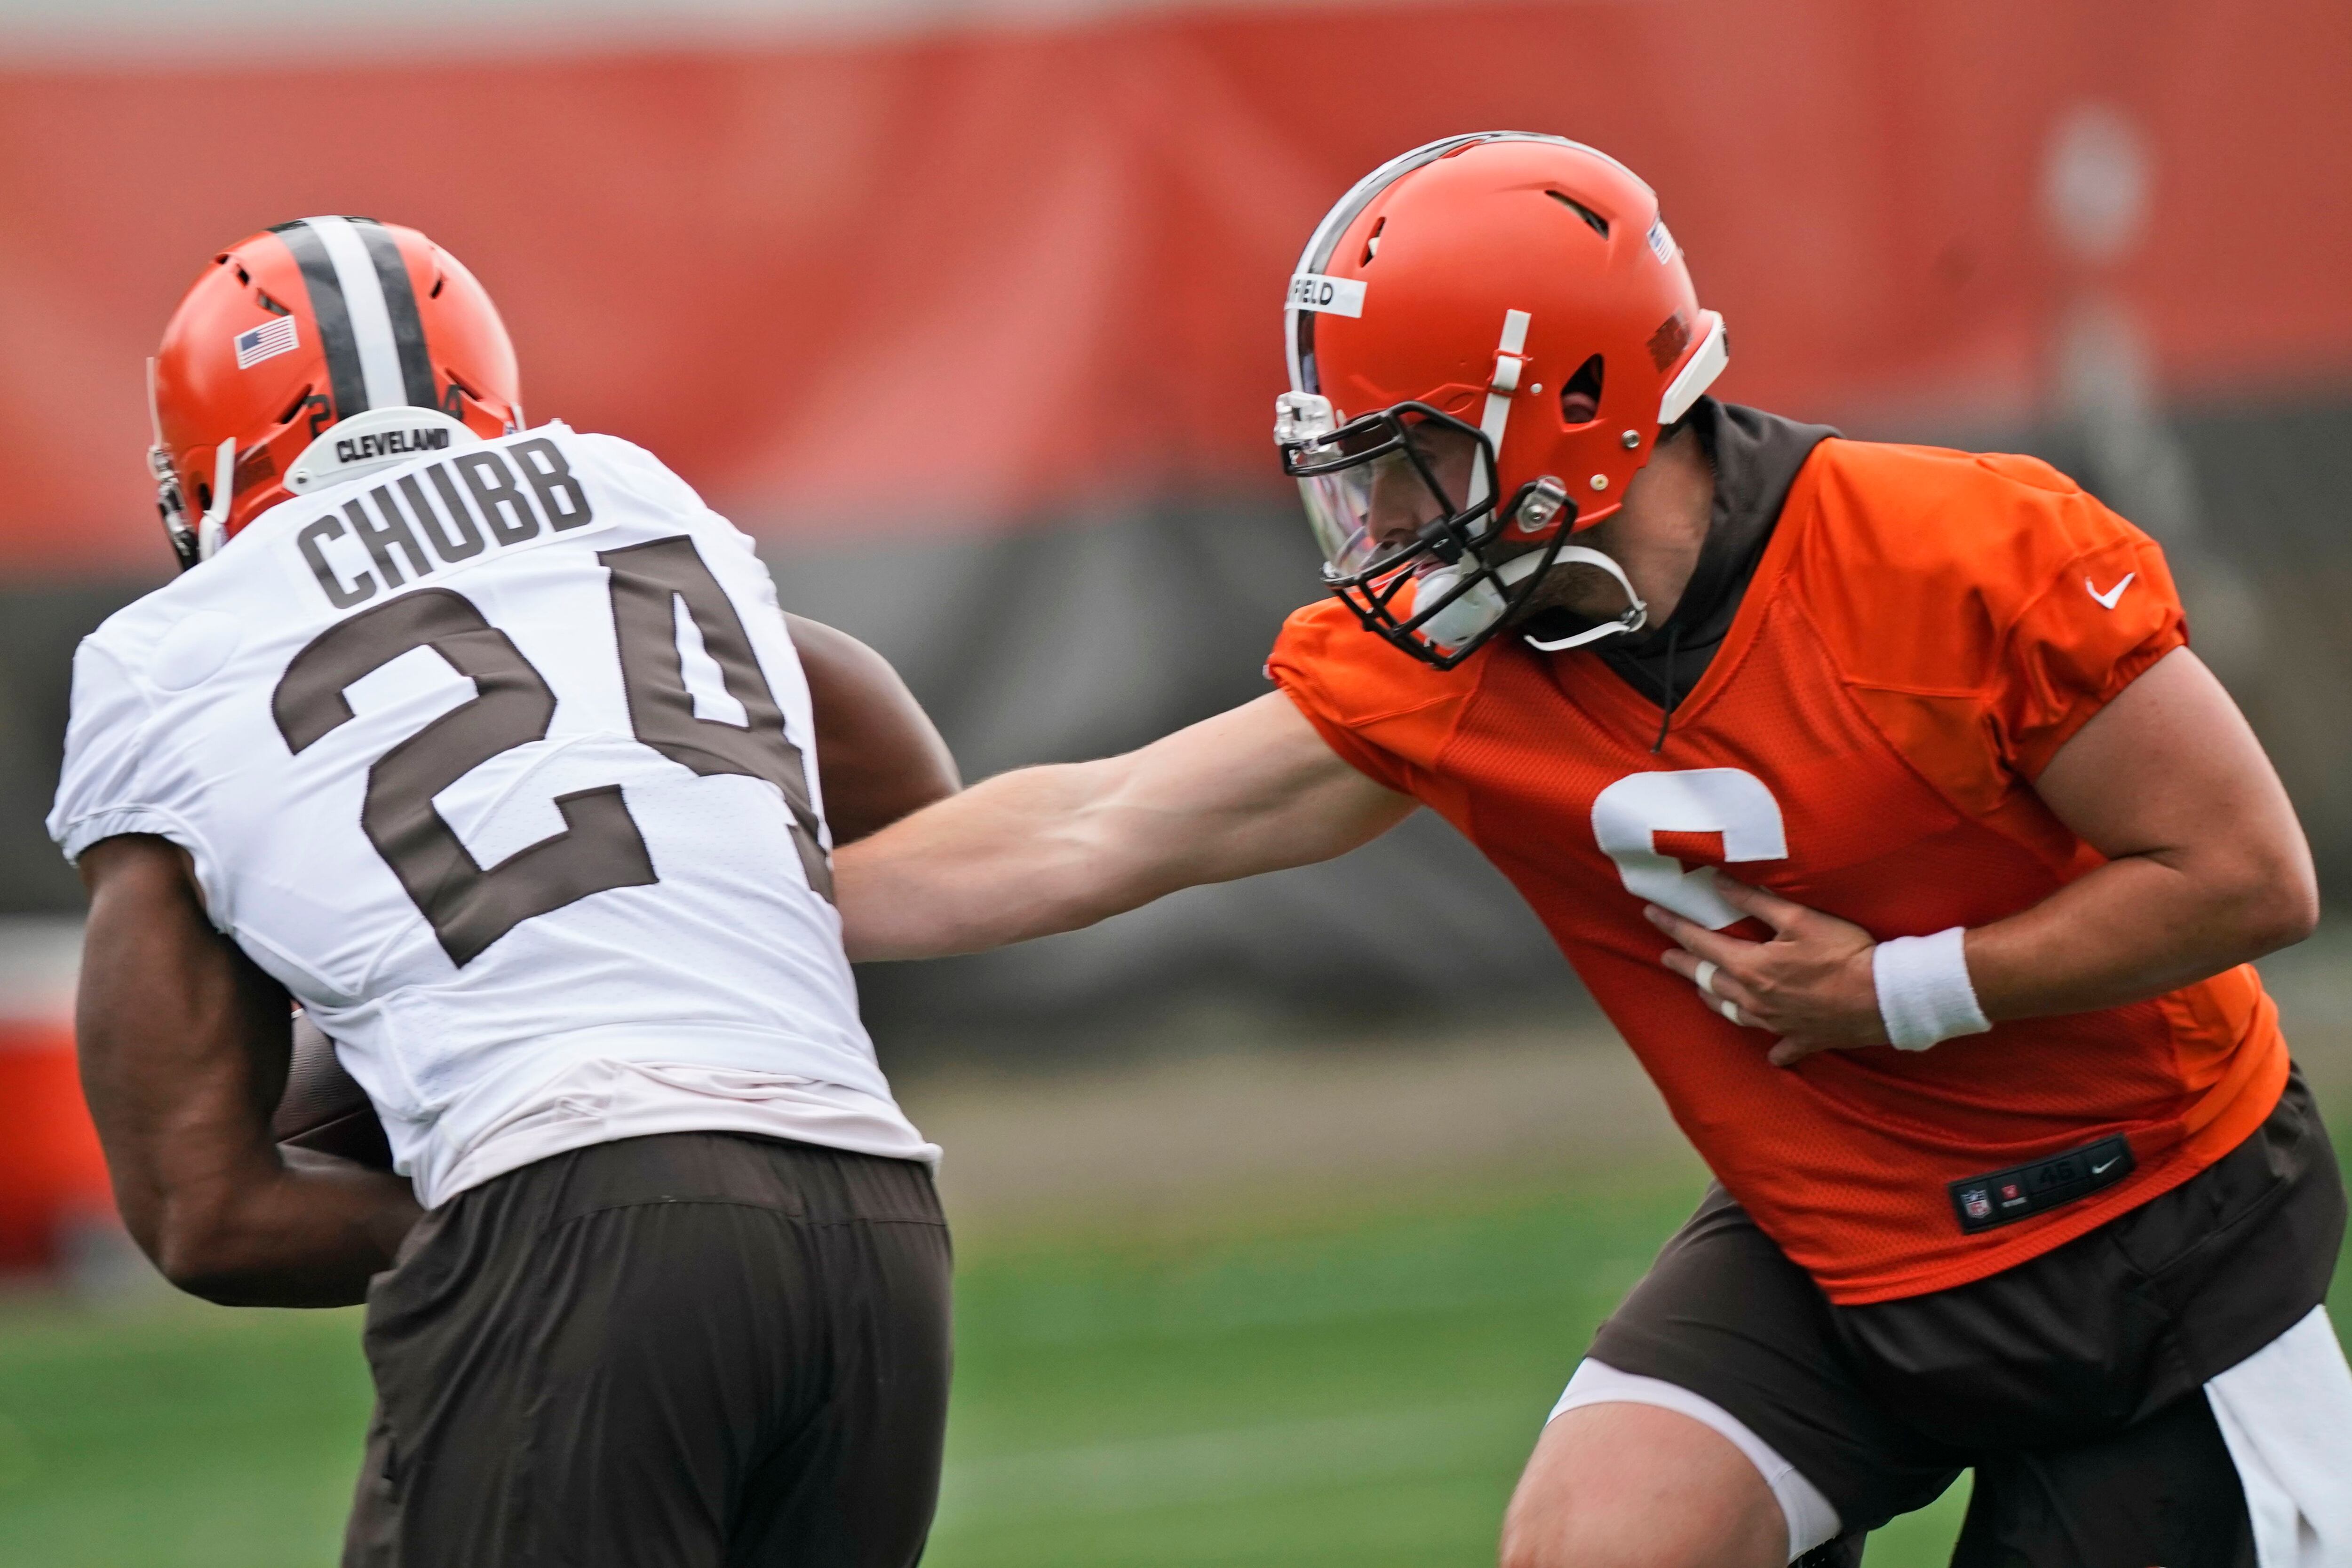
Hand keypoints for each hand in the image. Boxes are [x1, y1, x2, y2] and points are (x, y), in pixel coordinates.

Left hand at [1645, 874, 1885, 1066]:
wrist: (1885, 998)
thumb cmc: (1844, 954)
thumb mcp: (1799, 918)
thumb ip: (1756, 901)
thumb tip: (1717, 883)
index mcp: (1751, 968)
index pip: (1700, 944)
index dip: (1674, 927)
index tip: (1651, 915)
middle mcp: (1755, 1000)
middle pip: (1708, 981)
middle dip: (1684, 966)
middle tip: (1666, 957)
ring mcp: (1777, 1024)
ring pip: (1733, 1013)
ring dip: (1714, 1000)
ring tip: (1702, 991)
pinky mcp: (1802, 1039)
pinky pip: (1780, 1047)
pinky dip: (1773, 1047)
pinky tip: (1772, 1051)